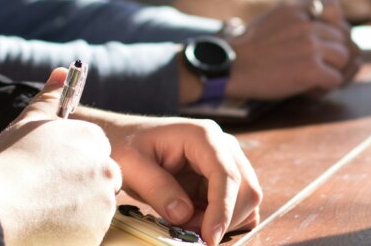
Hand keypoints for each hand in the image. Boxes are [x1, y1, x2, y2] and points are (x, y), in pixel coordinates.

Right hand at [0, 69, 121, 245]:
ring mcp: (103, 205)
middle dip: (78, 187)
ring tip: (40, 210)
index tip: (49, 172)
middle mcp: (105, 170)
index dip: (71, 163)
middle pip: (100, 180)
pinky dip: (71, 233)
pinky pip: (88, 233)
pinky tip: (44, 227)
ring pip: (95, 209)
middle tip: (44, 194)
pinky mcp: (96, 234)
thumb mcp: (27, 122)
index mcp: (92, 140)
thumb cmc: (6, 163)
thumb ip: (50, 98)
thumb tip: (63, 72)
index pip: (94, 151)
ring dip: (75, 211)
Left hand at [77, 110, 261, 245]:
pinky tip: (197, 220)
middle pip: (246, 188)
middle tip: (190, 232)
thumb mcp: (132, 165)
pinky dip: (222, 219)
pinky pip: (236, 204)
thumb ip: (158, 188)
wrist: (123, 138)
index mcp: (203, 136)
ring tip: (187, 222)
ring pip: (246, 199)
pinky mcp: (221, 178)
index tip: (210, 237)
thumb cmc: (126, 145)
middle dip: (224, 218)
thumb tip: (184, 215)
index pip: (226, 175)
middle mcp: (222, 145)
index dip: (222, 209)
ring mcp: (225, 161)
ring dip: (222, 220)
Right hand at [225, 0, 360, 99]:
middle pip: (342, 37)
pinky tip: (307, 89)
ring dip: (332, 71)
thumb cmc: (249, 48)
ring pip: (344, 59)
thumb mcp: (273, 18)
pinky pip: (335, 80)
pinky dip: (324, 88)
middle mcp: (307, 24)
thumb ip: (299, 17)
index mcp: (296, 8)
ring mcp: (311, 46)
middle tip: (318, 66)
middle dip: (335, 54)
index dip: (335, 24)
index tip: (323, 38)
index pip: (334, 6)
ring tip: (312, 78)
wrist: (230, 67)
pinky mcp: (311, 69)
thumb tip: (330, 31)